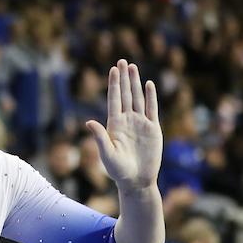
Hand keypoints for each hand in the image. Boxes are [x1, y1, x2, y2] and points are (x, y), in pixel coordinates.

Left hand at [86, 59, 161, 192]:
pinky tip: (148, 84)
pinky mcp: (153, 129)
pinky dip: (150, 97)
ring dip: (136, 83)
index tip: (112, 69)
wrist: (137, 181)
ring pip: (138, 98)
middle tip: (122, 61)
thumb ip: (100, 137)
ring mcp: (140, 123)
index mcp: (114, 124)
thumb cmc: (118, 170)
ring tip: (133, 67)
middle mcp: (127, 121)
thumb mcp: (107, 154)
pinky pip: (152, 109)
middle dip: (124, 78)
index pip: (114, 99)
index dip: (114, 84)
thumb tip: (89, 122)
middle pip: (125, 95)